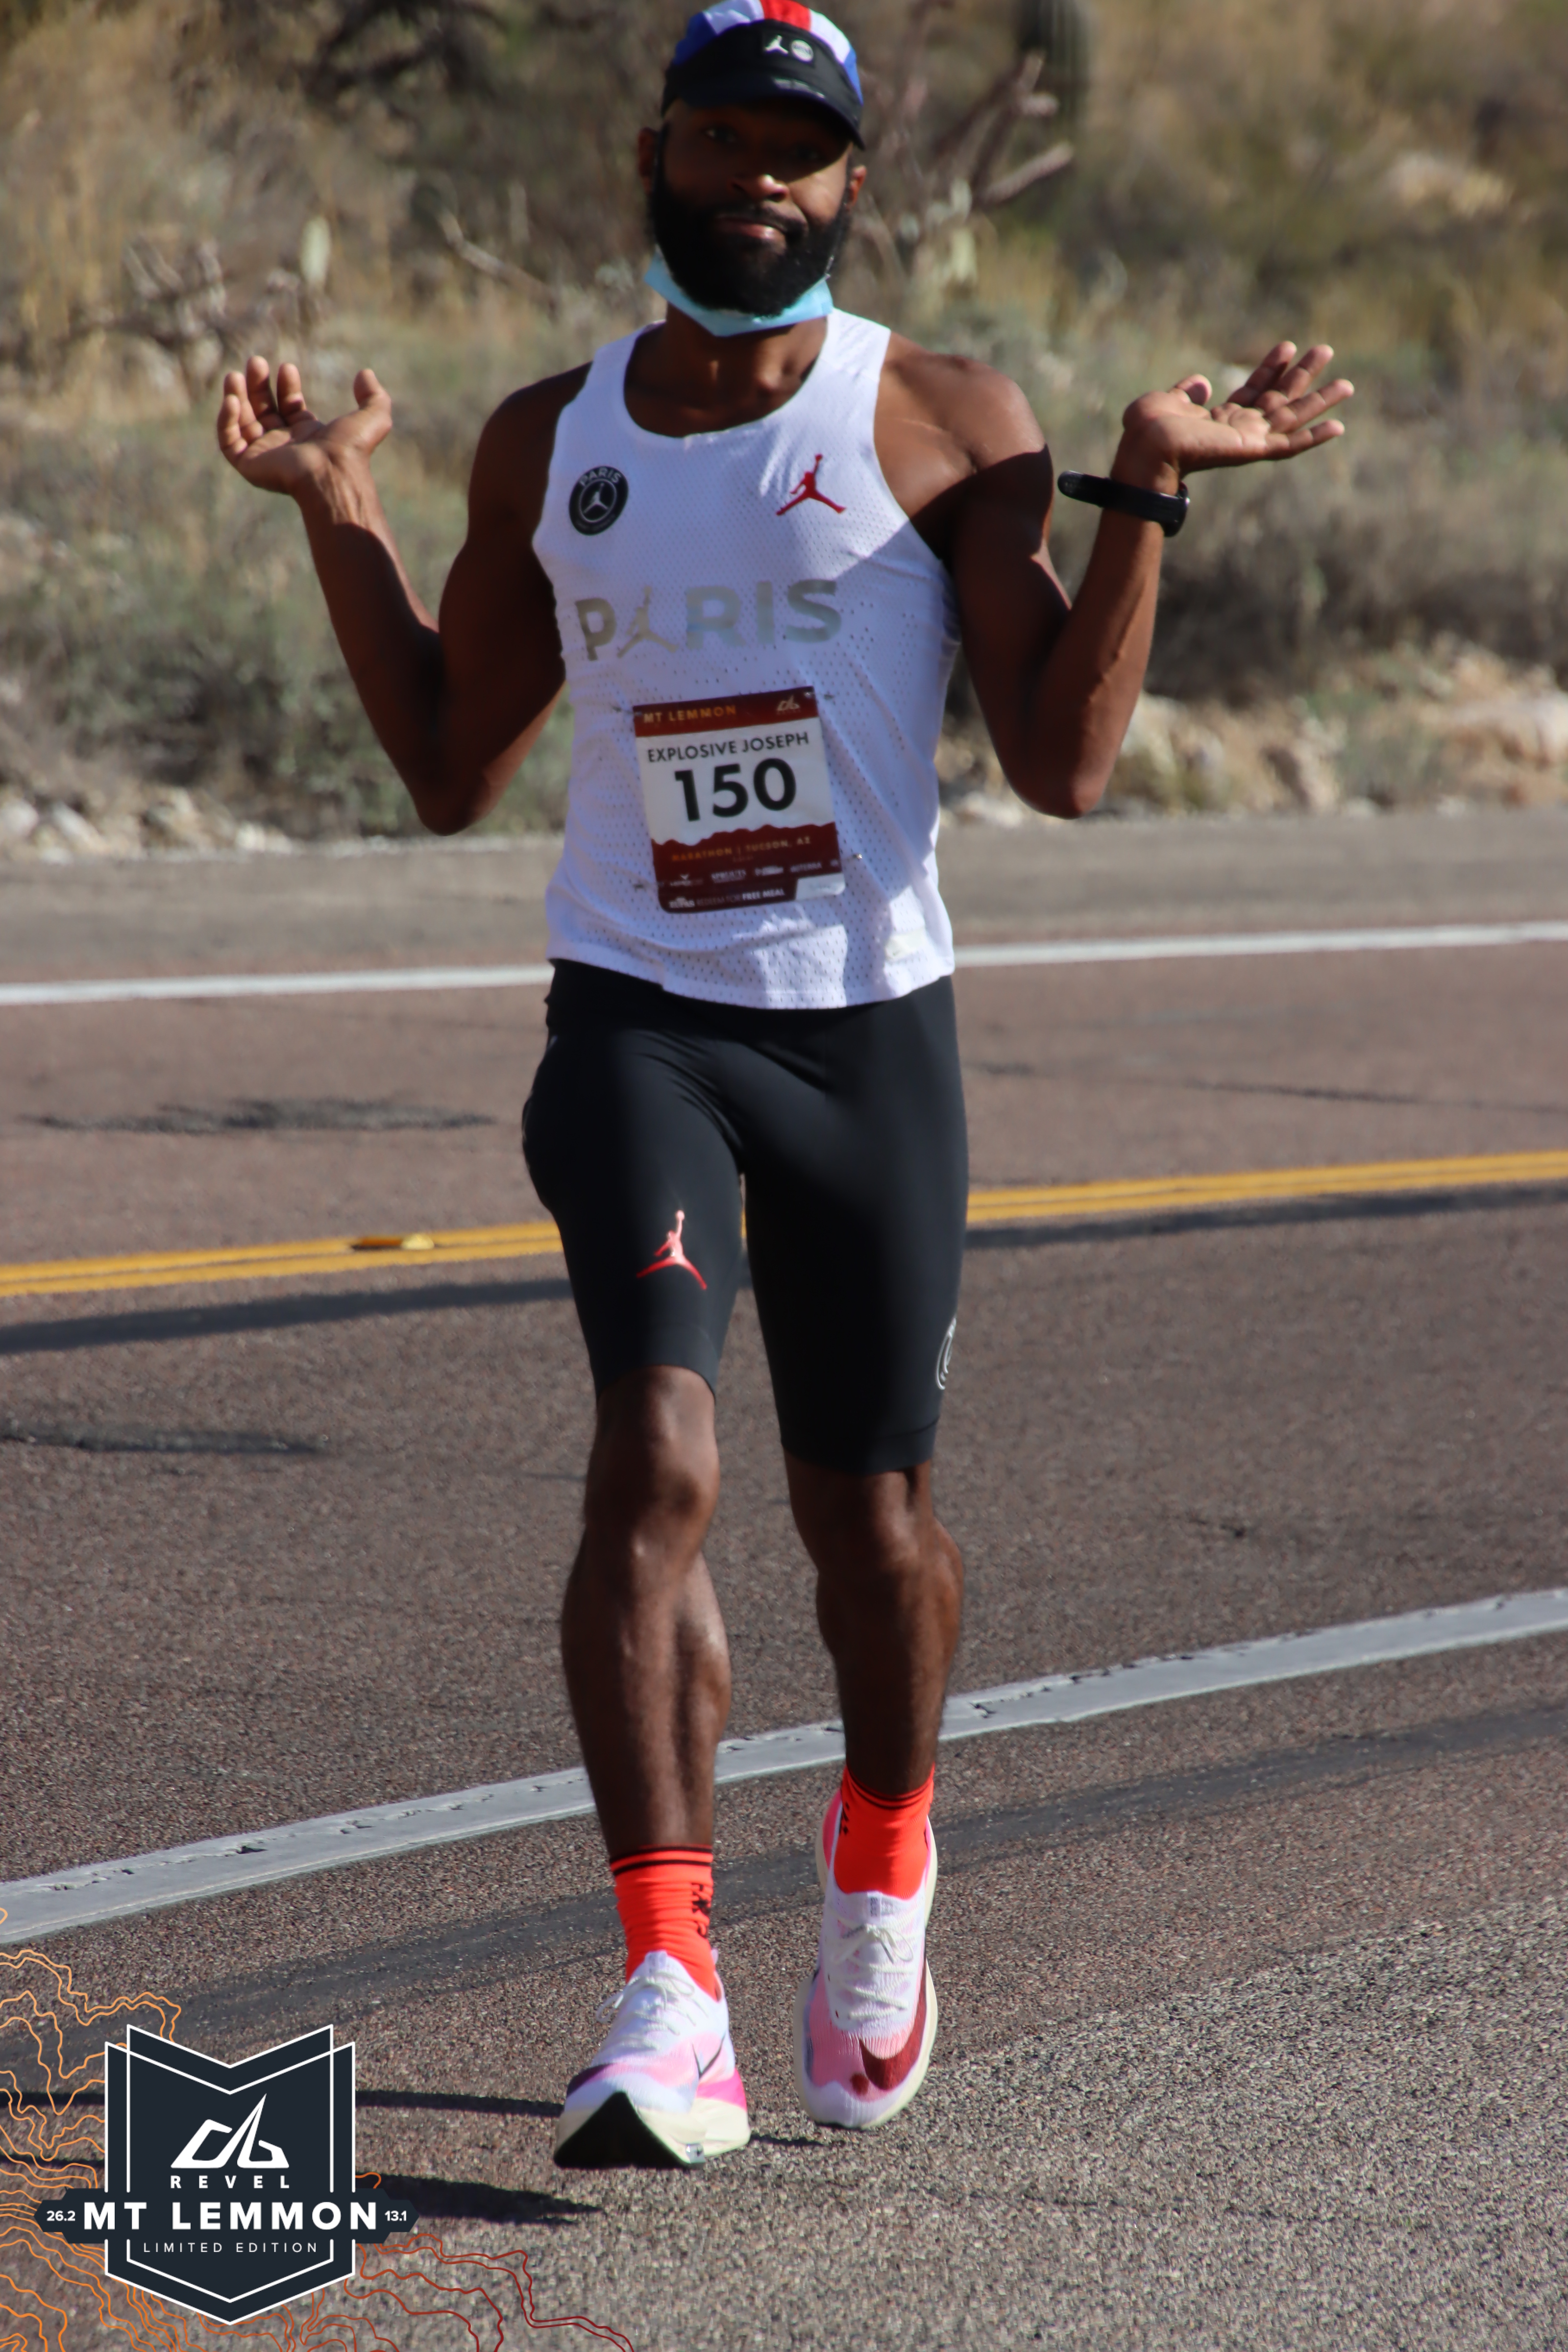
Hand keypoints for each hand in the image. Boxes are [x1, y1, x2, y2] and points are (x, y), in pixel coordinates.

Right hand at [216, 356, 392, 495]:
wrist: (332, 472)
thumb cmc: (350, 450)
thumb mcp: (373, 418)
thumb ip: (374, 397)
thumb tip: (365, 373)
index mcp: (308, 436)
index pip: (290, 408)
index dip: (286, 386)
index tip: (287, 368)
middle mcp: (285, 446)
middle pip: (264, 411)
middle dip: (258, 386)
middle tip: (256, 363)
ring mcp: (266, 456)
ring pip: (242, 423)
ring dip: (237, 396)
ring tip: (235, 375)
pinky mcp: (249, 465)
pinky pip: (228, 441)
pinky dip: (226, 419)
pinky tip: (231, 399)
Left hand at [1113, 342, 1352, 493]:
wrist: (1147, 445)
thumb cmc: (1149, 428)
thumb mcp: (1169, 400)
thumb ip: (1187, 392)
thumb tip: (1201, 383)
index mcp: (1220, 420)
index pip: (1254, 390)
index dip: (1271, 367)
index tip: (1287, 346)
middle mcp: (1239, 430)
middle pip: (1280, 399)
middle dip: (1303, 374)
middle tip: (1325, 349)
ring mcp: (1248, 441)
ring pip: (1293, 419)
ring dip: (1320, 401)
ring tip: (1347, 384)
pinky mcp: (1254, 450)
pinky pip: (1290, 445)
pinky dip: (1314, 437)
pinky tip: (1339, 426)